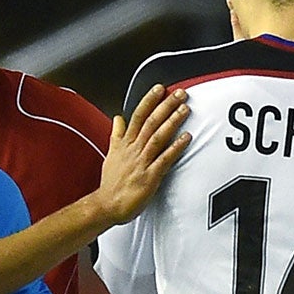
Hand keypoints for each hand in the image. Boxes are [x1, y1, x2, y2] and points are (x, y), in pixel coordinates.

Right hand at [96, 85, 190, 222]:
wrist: (106, 205)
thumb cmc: (111, 183)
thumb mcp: (111, 153)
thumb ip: (117, 134)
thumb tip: (118, 118)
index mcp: (125, 143)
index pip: (138, 115)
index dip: (149, 100)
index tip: (160, 88)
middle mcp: (133, 149)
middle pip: (150, 122)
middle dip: (165, 105)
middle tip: (180, 93)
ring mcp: (142, 162)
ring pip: (158, 136)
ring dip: (172, 121)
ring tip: (185, 109)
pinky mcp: (149, 177)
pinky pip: (164, 159)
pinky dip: (175, 147)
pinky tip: (186, 138)